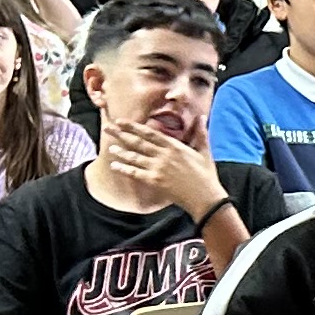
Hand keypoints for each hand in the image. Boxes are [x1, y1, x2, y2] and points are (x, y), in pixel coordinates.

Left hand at [100, 118, 215, 214]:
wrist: (205, 197)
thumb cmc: (206, 175)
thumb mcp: (205, 152)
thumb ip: (201, 133)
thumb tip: (202, 117)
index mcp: (175, 146)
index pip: (150, 133)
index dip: (134, 127)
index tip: (121, 121)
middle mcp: (164, 155)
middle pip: (138, 142)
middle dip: (121, 134)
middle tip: (108, 128)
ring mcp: (158, 168)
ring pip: (135, 157)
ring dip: (121, 152)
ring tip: (110, 147)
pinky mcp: (155, 181)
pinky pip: (135, 173)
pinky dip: (124, 169)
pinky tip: (115, 166)